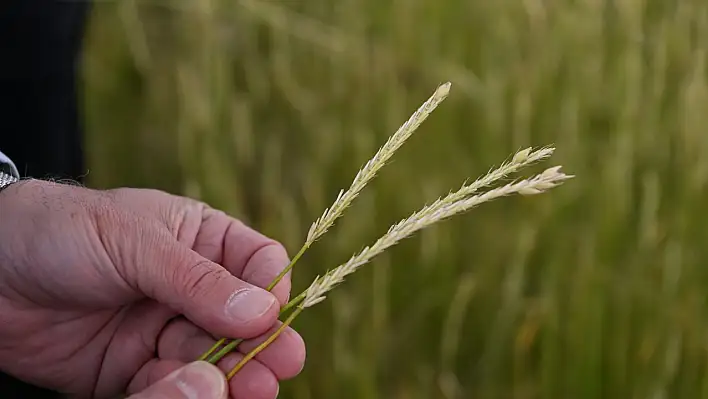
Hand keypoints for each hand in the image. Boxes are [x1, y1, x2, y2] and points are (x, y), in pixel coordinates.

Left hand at [0, 179, 304, 397]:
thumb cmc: (64, 231)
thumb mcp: (134, 243)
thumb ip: (197, 280)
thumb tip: (263, 310)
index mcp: (200, 240)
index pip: (256, 262)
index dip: (271, 287)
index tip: (272, 311)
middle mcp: (189, 287)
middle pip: (241, 318)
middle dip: (260, 341)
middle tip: (282, 365)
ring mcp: (161, 329)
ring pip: (210, 356)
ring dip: (230, 373)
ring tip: (250, 388)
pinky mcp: (131, 369)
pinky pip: (168, 385)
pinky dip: (181, 392)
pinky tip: (194, 392)